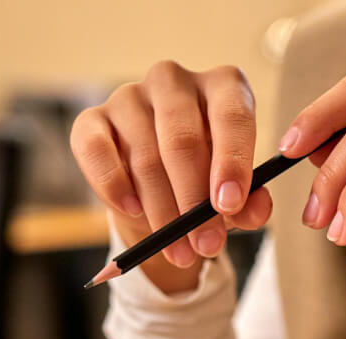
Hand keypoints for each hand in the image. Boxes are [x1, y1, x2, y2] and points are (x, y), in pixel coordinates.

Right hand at [70, 61, 271, 293]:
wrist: (161, 190)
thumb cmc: (208, 181)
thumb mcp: (236, 194)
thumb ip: (251, 203)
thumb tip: (254, 211)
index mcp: (222, 87)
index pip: (232, 114)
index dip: (232, 161)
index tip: (230, 205)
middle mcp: (174, 81)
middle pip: (183, 139)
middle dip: (194, 200)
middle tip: (206, 243)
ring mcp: (130, 96)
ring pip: (145, 156)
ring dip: (163, 211)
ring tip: (180, 251)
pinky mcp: (92, 119)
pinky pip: (96, 151)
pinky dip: (114, 187)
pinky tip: (134, 212)